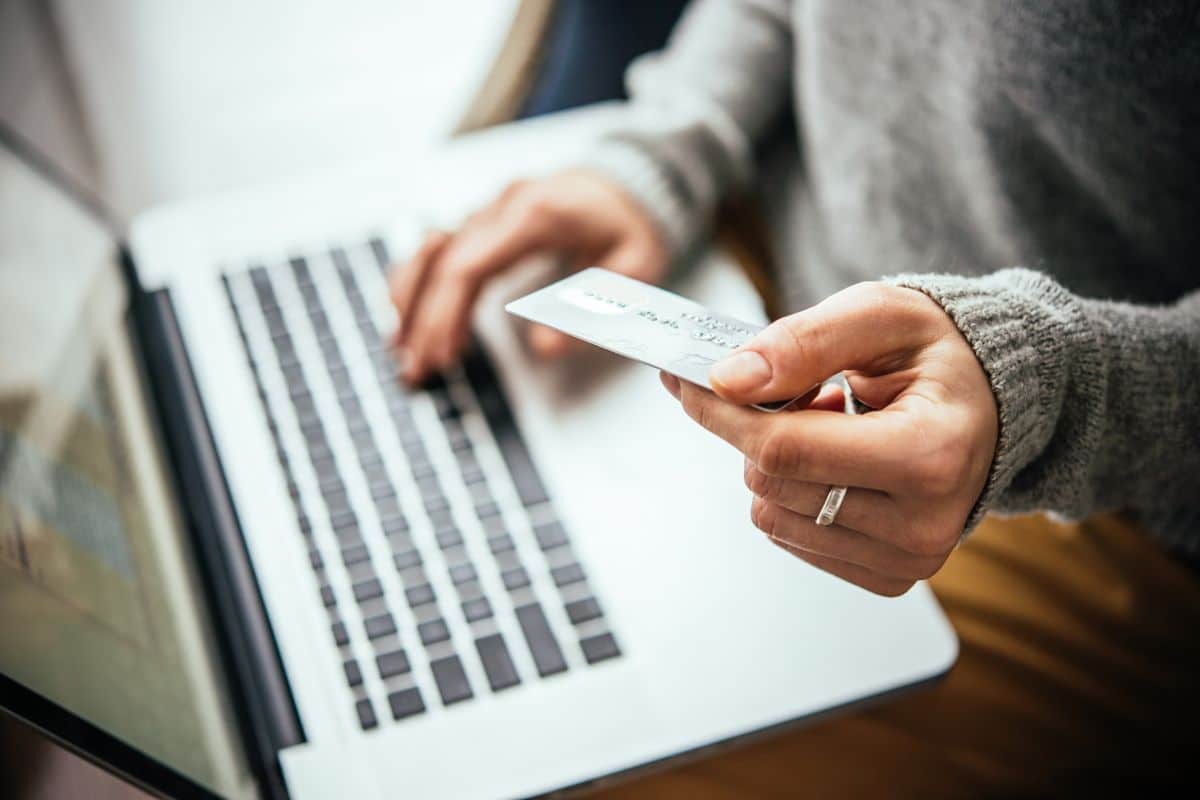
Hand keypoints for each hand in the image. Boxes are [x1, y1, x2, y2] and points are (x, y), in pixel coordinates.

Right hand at [390, 170, 666, 383]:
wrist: (636, 177)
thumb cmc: (634, 222)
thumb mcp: (634, 268)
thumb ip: (591, 307)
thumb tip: (545, 348)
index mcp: (535, 214)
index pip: (468, 265)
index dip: (446, 314)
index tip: (441, 356)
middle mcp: (503, 206)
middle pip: (440, 262)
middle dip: (422, 319)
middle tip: (415, 368)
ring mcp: (491, 208)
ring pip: (430, 249)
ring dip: (410, 299)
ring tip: (403, 347)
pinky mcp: (488, 218)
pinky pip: (441, 246)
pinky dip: (420, 280)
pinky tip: (409, 313)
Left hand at [660, 282, 997, 595]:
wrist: (992, 401)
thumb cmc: (940, 352)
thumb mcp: (879, 315)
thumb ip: (802, 342)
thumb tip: (728, 380)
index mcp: (930, 455)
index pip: (784, 449)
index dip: (722, 412)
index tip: (690, 380)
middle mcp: (924, 524)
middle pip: (771, 484)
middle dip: (758, 430)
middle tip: (801, 392)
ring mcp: (908, 561)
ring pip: (771, 515)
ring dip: (779, 463)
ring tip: (833, 426)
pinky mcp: (888, 576)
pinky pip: (791, 537)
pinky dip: (795, 493)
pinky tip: (841, 462)